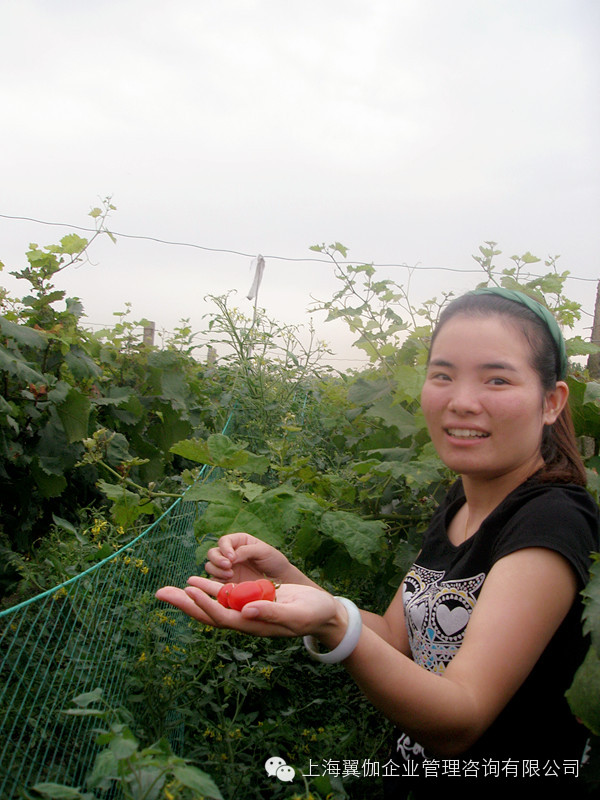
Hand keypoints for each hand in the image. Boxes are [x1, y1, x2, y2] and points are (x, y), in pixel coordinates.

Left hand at [155, 576, 345, 642]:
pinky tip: (197, 582)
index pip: (221, 616)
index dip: (204, 604)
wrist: (322, 614)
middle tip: (160, 593)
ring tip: (170, 588)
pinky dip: (209, 590)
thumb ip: (271, 612)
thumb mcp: (294, 613)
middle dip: (185, 603)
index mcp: (253, 625)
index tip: (189, 590)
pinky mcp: (250, 600)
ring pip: (213, 603)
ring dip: (192, 596)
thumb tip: (246, 611)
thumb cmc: (311, 613)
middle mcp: (244, 619)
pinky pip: (224, 596)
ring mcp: (246, 610)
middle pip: (208, 612)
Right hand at [204, 532, 295, 583]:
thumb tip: (230, 557)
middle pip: (212, 553)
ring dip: (216, 570)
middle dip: (217, 559)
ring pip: (210, 567)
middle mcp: (230, 554)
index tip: (232, 558)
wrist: (280, 580)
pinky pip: (214, 581)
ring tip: (231, 575)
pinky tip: (228, 584)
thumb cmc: (274, 561)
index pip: (224, 541)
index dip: (225, 548)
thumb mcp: (263, 551)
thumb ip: (246, 551)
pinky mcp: (226, 582)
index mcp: (239, 542)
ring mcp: (227, 569)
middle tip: (228, 566)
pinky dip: (216, 582)